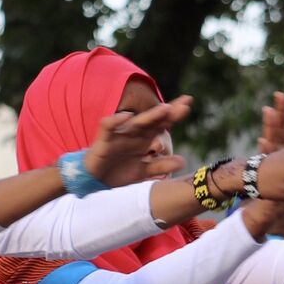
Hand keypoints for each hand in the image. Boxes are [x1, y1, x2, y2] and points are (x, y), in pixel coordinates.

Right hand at [79, 96, 193, 187]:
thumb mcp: (143, 172)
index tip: (188, 105)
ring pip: (135, 122)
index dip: (174, 115)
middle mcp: (134, 133)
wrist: (94, 179)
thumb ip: (161, 166)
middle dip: (168, 112)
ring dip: (149, 116)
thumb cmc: (119, 172)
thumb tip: (182, 162)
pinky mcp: (104, 140)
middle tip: (185, 103)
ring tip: (164, 109)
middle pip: (153, 119)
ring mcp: (119, 135)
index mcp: (144, 138)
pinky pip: (108, 127)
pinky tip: (126, 116)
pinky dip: (116, 121)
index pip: (162, 123)